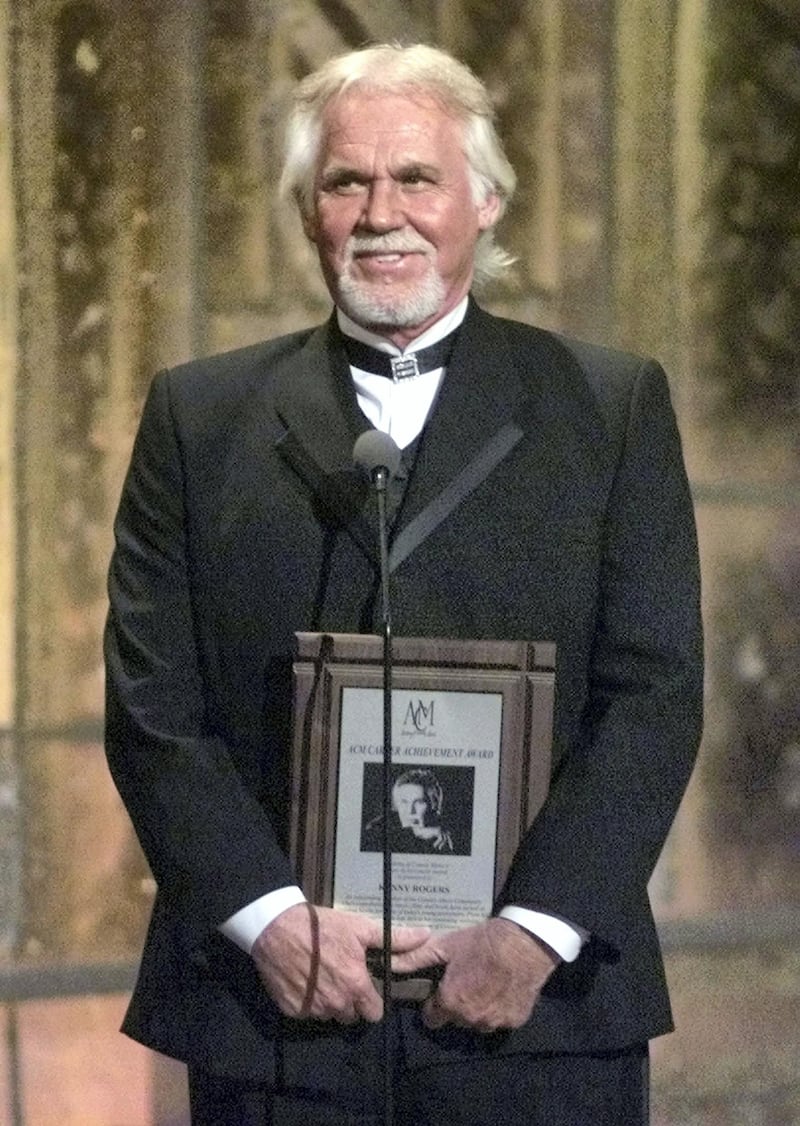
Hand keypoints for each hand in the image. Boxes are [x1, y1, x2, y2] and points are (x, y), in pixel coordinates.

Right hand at [252, 904, 428, 1023]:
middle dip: (350, 1002)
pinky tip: (305, 981)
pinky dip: (307, 1001)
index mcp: (356, 987)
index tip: (365, 986)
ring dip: (328, 1002)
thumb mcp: (360, 928)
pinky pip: (306, 1013)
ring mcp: (312, 1010)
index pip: (375, 1013)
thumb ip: (394, 938)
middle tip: (341, 978)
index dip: (372, 1000)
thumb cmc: (323, 927)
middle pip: (351, 1016)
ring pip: (329, 1016)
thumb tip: (426, 935)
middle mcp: (336, 1004)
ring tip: (322, 977)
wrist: (278, 927)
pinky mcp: (292, 1011)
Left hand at [391, 917, 558, 1031]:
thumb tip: (390, 962)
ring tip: (484, 984)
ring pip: (478, 1022)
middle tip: (465, 981)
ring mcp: (495, 1023)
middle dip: (457, 1005)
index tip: (441, 991)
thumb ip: (417, 957)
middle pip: (456, 1020)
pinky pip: (500, 1020)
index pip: (432, 1019)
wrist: (525, 943)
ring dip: (478, 1009)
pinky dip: (499, 1008)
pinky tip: (502, 988)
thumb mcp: (447, 945)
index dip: (434, 1004)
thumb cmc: (482, 943)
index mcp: (451, 1003)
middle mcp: (471, 1020)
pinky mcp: (515, 1021)